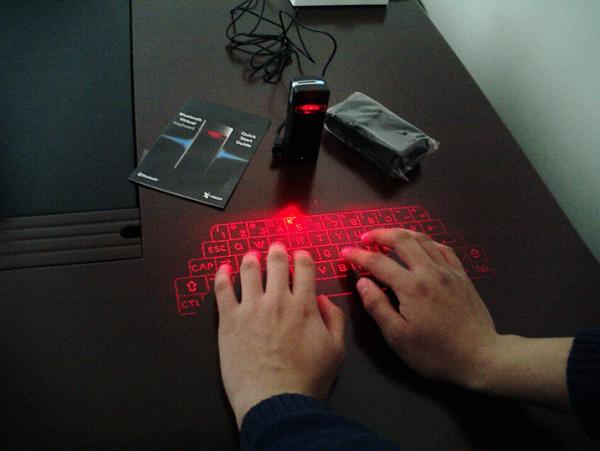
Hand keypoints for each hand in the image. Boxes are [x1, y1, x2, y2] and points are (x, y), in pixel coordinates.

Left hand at [215, 242, 345, 427]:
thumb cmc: (308, 379)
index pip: (304, 268)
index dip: (302, 257)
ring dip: (251, 258)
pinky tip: (223, 269)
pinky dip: (222, 275)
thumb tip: (322, 299)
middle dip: (277, 251)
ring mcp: (251, 308)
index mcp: (304, 305)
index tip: (300, 255)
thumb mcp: (336, 351)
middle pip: (276, 263)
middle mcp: (277, 300)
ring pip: (249, 270)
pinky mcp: (229, 320)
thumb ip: (334, 320)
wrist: (276, 401)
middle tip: (275, 247)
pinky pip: (222, 290)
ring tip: (251, 255)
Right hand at [341, 228, 498, 388]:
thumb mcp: (398, 337)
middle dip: (380, 234)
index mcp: (411, 287)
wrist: (480, 357)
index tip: (345, 253)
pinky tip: (421, 245)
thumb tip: (362, 282)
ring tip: (388, 236)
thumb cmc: (435, 353)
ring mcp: (448, 271)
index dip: (359, 255)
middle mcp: (429, 272)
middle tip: (365, 238)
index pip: (378, 262)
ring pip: (423, 240)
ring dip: (402, 233)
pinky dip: (427, 242)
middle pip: (402, 240)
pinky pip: (443, 249)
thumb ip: (377, 306)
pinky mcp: (462, 276)